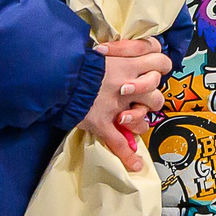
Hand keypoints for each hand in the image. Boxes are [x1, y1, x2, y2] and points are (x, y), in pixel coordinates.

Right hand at [84, 38, 171, 172]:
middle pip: (157, 93)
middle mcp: (128, 85)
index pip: (161, 62)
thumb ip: (118, 53)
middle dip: (151, 97)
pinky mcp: (103, 123)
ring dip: (140, 121)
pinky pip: (120, 142)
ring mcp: (117, 106)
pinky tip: (135, 164)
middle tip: (138, 97)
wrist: (55, 75)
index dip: (158, 66)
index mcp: (128, 64)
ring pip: (144, 117)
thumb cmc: (74, 60)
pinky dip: (128, 155)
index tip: (150, 69)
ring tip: (129, 120)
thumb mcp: (101, 51)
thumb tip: (121, 50)